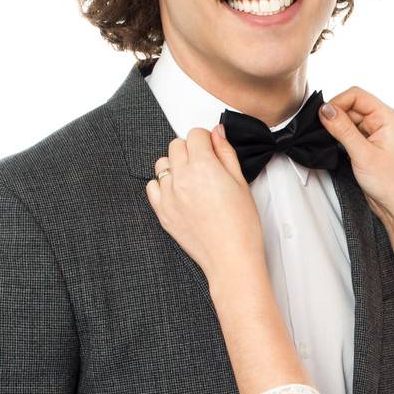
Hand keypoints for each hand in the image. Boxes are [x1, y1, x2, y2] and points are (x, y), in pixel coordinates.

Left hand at [145, 125, 264, 287]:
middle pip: (176, 145)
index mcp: (204, 167)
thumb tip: (217, 133)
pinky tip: (178, 192)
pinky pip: (152, 187)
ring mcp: (169, 196)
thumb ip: (226, 153)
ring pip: (162, 164)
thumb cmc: (241, 227)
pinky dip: (162, 185)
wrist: (231, 259)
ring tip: (191, 179)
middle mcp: (182, 178)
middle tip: (204, 164)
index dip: (206, 139)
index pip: (195, 134)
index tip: (211, 148)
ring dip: (175, 165)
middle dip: (190, 149)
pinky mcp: (162, 212)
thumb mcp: (241, 183)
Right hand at [317, 87, 393, 230]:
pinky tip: (339, 150)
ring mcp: (377, 134)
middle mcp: (383, 122)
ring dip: (338, 129)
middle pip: (352, 107)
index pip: (356, 95)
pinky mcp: (370, 147)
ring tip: (334, 145)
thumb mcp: (362, 154)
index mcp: (387, 117)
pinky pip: (352, 135)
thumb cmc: (392, 183)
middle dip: (336, 117)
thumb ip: (342, 129)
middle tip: (325, 133)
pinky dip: (342, 139)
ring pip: (350, 121)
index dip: (337, 102)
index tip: (323, 117)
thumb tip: (325, 109)